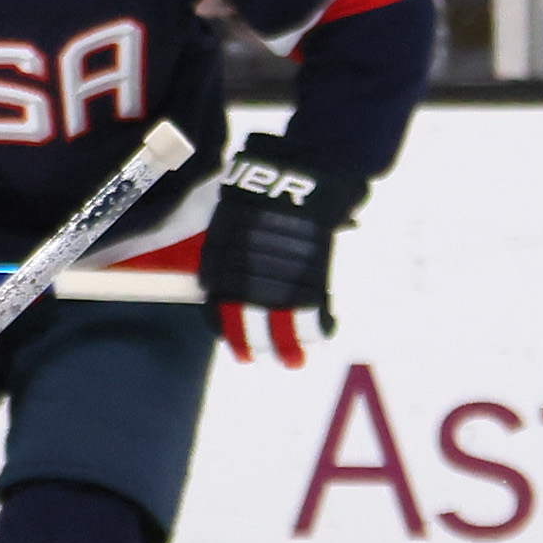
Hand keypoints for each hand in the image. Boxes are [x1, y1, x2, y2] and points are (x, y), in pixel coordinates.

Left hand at [200, 144, 354, 367]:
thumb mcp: (230, 223)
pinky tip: (325, 329)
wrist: (291, 182)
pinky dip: (318, 330)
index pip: (217, 312)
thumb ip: (229, 252)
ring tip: (295, 361)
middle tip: (263, 360)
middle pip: (246, 330)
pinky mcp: (306, 288)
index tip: (236, 342)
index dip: (228, 331)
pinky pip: (310, 321)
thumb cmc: (260, 194)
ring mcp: (274, 289)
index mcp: (220, 270)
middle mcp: (243, 286)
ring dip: (288, 351)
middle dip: (255, 349)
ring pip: (278, 333)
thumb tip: (226, 272)